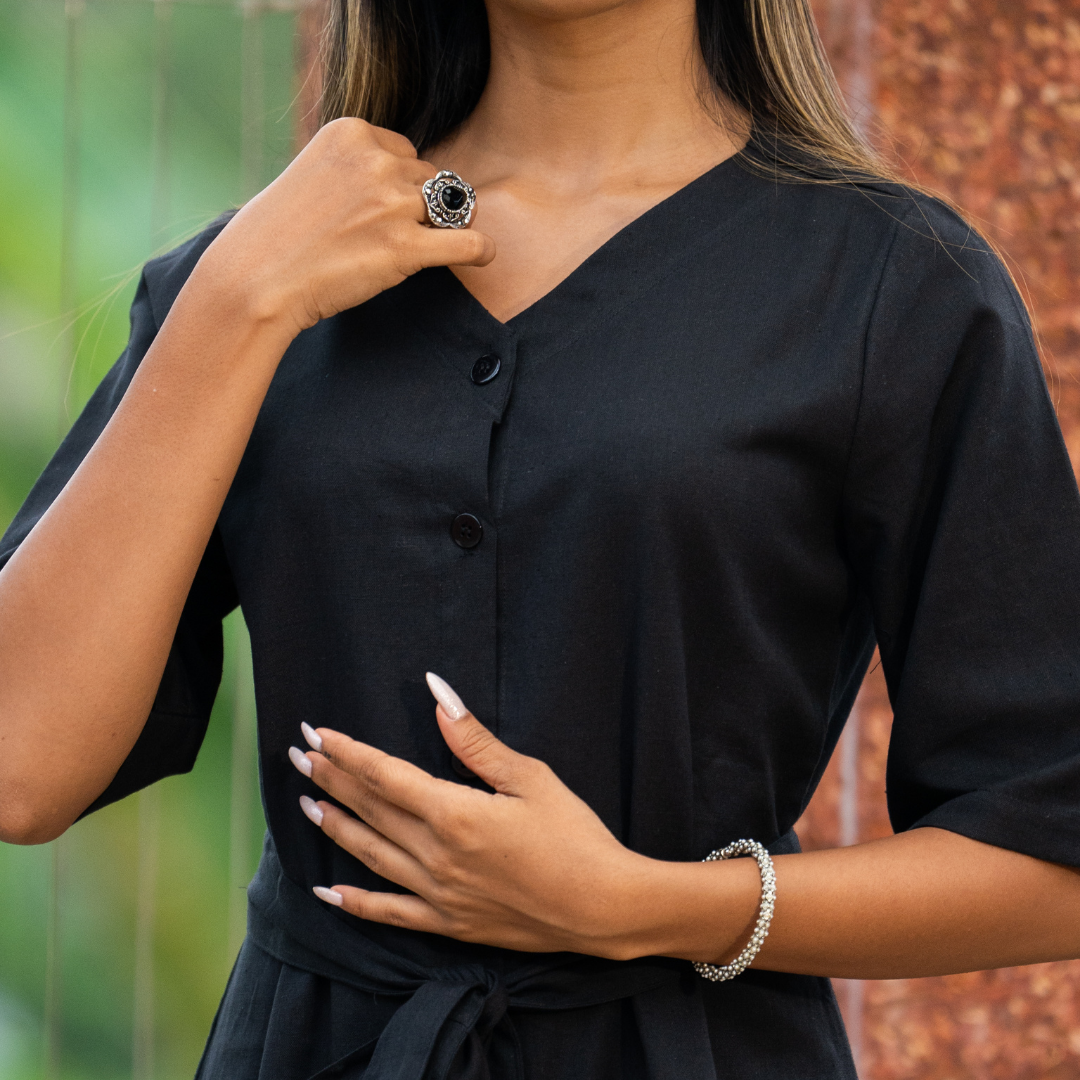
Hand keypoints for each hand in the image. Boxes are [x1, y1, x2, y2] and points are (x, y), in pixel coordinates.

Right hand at [194, 119, 494, 336]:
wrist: (255, 280)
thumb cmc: (275, 237)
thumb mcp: (311, 175)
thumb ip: (355, 169)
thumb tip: (405, 181)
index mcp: (352, 132)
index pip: (404, 151)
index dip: (398, 183)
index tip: (377, 208)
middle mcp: (376, 161)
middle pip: (428, 178)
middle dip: (417, 206)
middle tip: (386, 237)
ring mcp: (393, 204)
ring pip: (448, 208)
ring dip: (442, 228)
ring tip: (428, 249)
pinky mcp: (405, 248)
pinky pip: (466, 242)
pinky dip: (479, 249)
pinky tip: (482, 256)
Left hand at [287, 673, 662, 958]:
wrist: (604, 907)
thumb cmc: (575, 836)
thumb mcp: (530, 777)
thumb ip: (475, 740)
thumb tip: (437, 694)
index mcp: (455, 813)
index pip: (384, 775)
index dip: (347, 753)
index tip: (317, 733)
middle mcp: (436, 855)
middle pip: (370, 809)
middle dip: (331, 779)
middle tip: (297, 756)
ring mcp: (439, 894)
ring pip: (371, 854)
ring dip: (336, 827)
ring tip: (306, 805)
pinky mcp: (449, 925)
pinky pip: (389, 914)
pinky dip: (355, 903)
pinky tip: (327, 892)